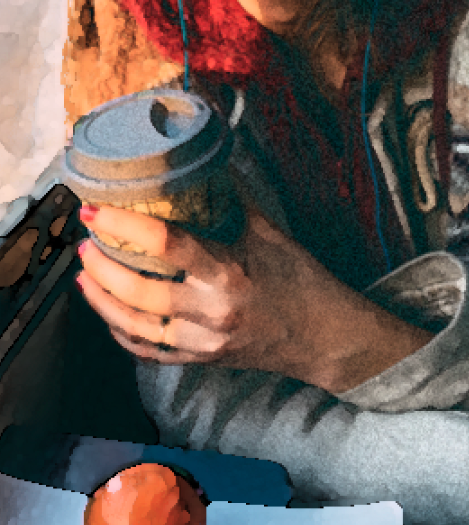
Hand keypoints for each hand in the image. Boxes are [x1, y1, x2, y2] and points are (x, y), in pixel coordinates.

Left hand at [74, 199, 373, 386]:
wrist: (325, 336)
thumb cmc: (303, 280)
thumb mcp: (273, 234)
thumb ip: (238, 202)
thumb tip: (209, 166)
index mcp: (230, 271)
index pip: (167, 244)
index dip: (125, 225)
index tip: (98, 210)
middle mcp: (211, 309)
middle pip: (138, 290)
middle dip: (103, 264)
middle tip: (87, 241)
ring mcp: (202, 340)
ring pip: (134, 324)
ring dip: (102, 299)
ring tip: (87, 273)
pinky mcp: (201, 358)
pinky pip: (148, 350)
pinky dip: (122, 331)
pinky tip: (110, 311)